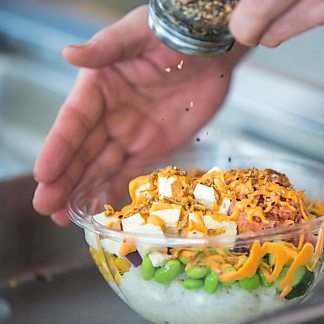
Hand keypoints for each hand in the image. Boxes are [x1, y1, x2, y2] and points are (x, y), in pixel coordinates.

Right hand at [32, 5, 247, 224]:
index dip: (59, 148)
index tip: (44, 174)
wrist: (208, 48)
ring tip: (66, 218)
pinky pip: (134, 173)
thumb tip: (69, 53)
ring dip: (85, 192)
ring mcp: (133, 134)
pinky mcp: (156, 147)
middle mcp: (110, 115)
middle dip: (65, 180)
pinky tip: (104, 211)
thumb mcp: (136, 34)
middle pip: (83, 151)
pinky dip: (118, 191)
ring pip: (104, 167)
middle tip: (47, 208)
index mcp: (99, 88)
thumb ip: (106, 48)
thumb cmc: (169, 34)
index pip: (73, 122)